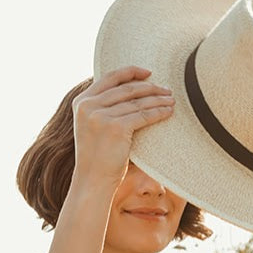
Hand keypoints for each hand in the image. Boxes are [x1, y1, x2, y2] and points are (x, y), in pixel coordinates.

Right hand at [71, 66, 173, 188]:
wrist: (92, 181)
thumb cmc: (97, 157)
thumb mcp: (92, 126)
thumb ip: (103, 108)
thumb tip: (129, 91)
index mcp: (82, 102)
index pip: (110, 78)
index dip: (131, 72)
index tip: (148, 73)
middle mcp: (89, 106)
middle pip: (127, 89)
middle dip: (150, 87)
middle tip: (166, 90)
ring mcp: (101, 116)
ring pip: (137, 102)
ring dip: (158, 99)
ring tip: (171, 100)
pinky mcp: (116, 128)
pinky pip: (143, 115)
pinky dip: (158, 112)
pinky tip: (168, 112)